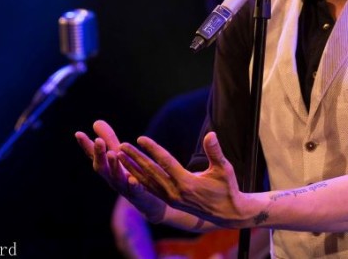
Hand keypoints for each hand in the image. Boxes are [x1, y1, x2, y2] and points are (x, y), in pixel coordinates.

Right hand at [75, 120, 166, 222]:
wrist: (148, 202)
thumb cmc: (130, 175)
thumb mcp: (120, 156)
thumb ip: (109, 140)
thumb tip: (96, 122)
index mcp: (107, 168)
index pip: (94, 156)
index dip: (86, 146)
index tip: (78, 133)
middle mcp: (112, 178)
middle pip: (102, 168)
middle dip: (99, 154)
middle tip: (98, 141)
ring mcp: (125, 188)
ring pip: (116, 178)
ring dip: (114, 166)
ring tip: (112, 154)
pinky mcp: (140, 195)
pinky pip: (135, 191)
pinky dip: (133, 185)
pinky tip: (133, 179)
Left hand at [118, 131, 249, 227]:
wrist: (227, 213)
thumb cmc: (227, 188)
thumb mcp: (224, 169)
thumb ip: (215, 152)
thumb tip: (210, 135)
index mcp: (187, 183)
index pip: (165, 163)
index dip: (152, 149)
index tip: (140, 138)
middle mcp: (175, 192)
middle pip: (151, 172)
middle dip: (135, 158)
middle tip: (121, 146)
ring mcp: (171, 198)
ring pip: (147, 181)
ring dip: (133, 168)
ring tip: (120, 156)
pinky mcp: (170, 201)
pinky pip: (150, 188)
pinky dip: (139, 178)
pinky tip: (129, 171)